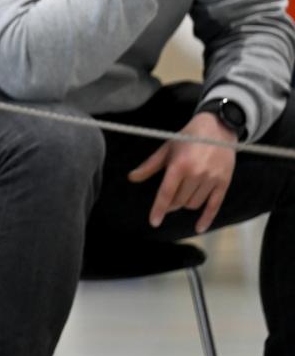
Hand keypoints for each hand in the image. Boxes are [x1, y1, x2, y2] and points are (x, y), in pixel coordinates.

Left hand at [128, 112, 236, 232]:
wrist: (218, 127)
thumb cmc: (188, 137)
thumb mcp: (166, 148)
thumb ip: (149, 165)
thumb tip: (132, 178)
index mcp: (179, 165)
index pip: (166, 193)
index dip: (159, 209)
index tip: (154, 221)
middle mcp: (196, 174)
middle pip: (179, 201)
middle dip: (171, 203)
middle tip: (168, 199)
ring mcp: (212, 179)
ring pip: (194, 204)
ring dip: (185, 204)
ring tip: (182, 194)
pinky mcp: (224, 182)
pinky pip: (214, 205)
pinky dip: (206, 218)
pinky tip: (199, 228)